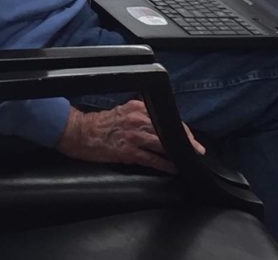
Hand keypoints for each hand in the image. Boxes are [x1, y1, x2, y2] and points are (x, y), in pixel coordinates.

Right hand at [57, 100, 204, 173]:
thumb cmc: (100, 124)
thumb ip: (139, 115)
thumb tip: (158, 124)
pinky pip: (151, 159)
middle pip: (168, 128)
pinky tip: (174, 169)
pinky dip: (165, 164)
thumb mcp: (122, 112)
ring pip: (163, 143)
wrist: (79, 132)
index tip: (190, 136)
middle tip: (198, 149)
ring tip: (190, 158)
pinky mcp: (127, 151)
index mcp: (136, 107)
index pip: (165, 116)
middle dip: (185, 139)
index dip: (181, 127)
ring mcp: (133, 135)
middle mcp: (137, 119)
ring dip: (178, 152)